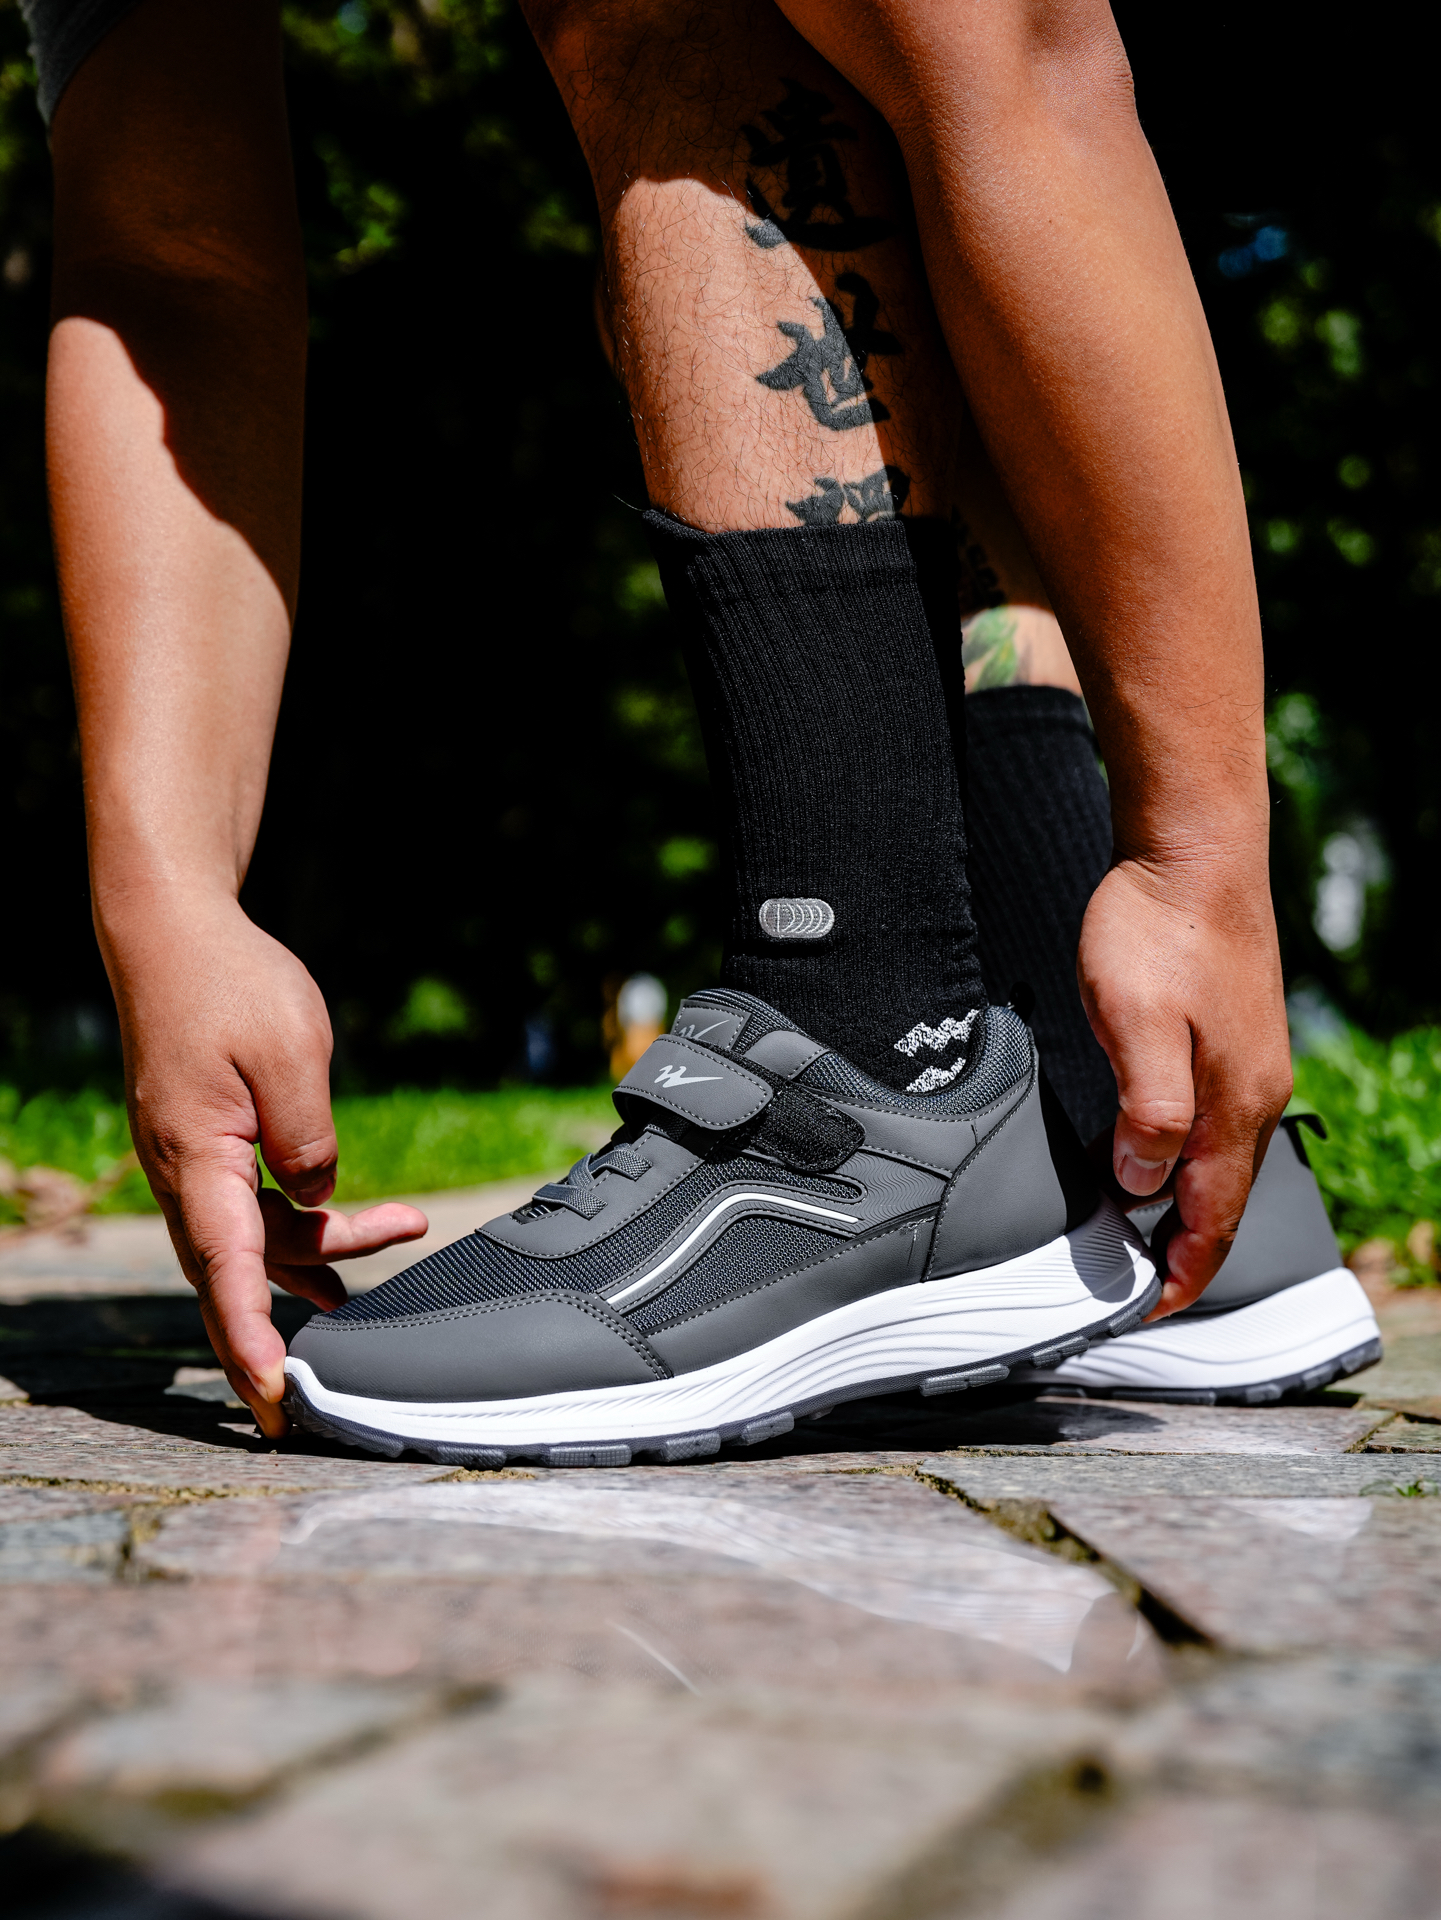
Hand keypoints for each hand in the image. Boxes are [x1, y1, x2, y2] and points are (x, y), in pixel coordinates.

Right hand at [99, 885, 426, 1435]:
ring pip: (251, 1240)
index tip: (272, 1396)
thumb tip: (320, 1200)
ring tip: (400, 1232)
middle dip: (269, 1338)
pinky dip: (301, 1225)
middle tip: (304, 1407)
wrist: (172, 935)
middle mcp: (183, 1174)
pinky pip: (251, 1208)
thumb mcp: (293, 1054)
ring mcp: (191, 1162)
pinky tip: (351, 1237)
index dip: (249, 1339)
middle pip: (231, 1275)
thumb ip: (312, 1138)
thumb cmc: (230, 985)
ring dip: (318, 1252)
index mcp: (197, 1157)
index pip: (226, 1268)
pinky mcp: (208, 1146)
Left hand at [1078, 854, 1291, 1316]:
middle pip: (1224, 1199)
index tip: (1146, 1311)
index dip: (1183, 1274)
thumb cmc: (1158, 930)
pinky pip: (1209, 1120)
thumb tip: (1144, 1182)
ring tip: (1128, 1233)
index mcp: (1235, 1104)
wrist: (1193, 850)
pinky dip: (1178, 1155)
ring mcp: (1248, 1064)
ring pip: (1217, 1160)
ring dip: (1178, 1204)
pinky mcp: (1232, 1038)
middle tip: (1131, 1283)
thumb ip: (1148, 1111)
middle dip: (1182, 1250)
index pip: (1215, 1217)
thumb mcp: (1136, 1025)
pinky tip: (1137, 1151)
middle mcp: (1254, 1093)